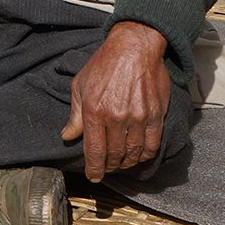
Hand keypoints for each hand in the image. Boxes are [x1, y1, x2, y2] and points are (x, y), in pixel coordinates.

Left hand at [61, 21, 171, 182]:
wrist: (133, 48)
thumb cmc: (103, 65)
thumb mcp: (80, 86)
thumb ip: (75, 115)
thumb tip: (67, 136)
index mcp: (94, 111)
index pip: (94, 151)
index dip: (94, 169)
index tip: (93, 176)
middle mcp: (116, 117)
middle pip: (114, 155)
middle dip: (109, 166)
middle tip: (106, 168)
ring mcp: (138, 117)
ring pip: (133, 153)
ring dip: (126, 163)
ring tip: (121, 163)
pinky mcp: (156, 115)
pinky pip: (152, 144)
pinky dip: (145, 155)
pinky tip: (138, 155)